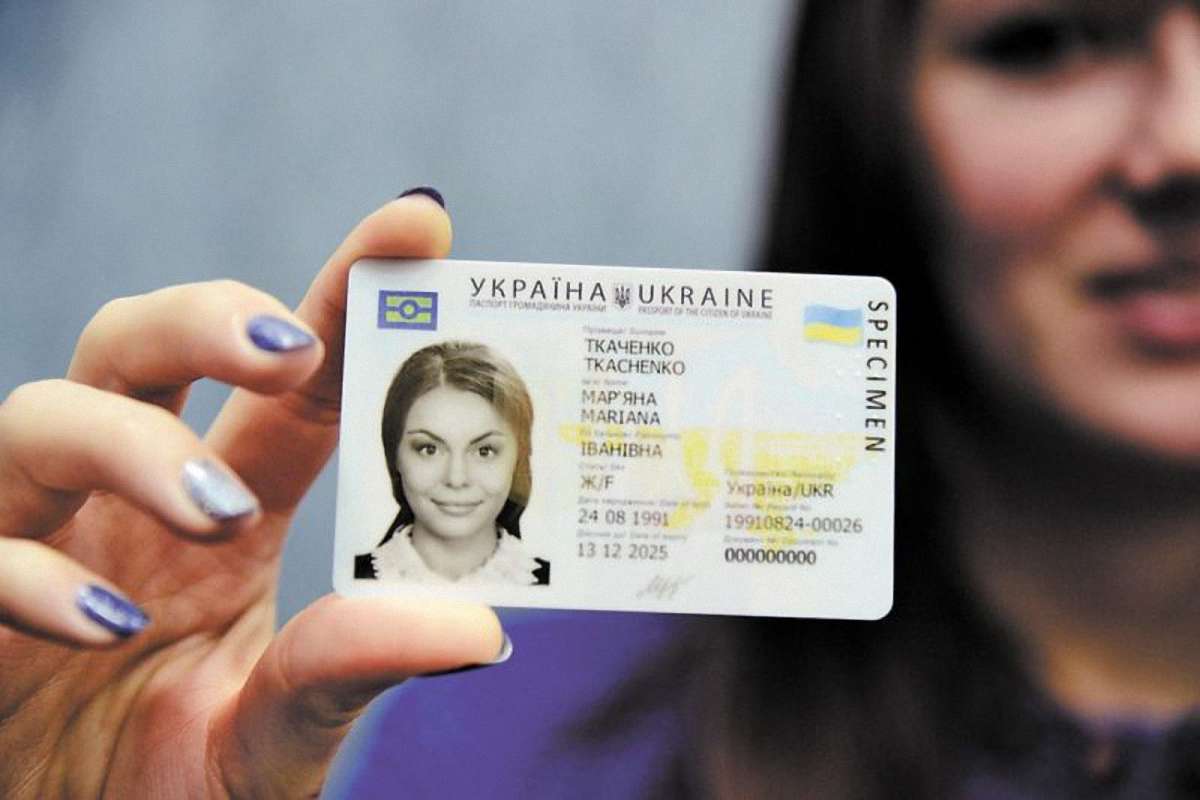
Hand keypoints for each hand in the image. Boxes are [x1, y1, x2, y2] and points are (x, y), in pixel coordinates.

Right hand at [0, 192, 504, 797]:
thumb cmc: (176, 786)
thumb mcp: (281, 732)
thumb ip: (352, 669)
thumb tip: (480, 629)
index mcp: (219, 512)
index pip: (284, 385)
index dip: (340, 296)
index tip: (418, 223)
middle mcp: (122, 508)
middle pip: (132, 346)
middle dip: (205, 318)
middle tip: (289, 349)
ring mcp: (36, 544)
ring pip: (40, 417)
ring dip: (128, 443)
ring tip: (216, 508)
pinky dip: (26, 576)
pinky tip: (104, 624)